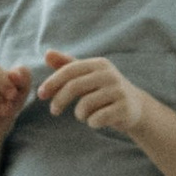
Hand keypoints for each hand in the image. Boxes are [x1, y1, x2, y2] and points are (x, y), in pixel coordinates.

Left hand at [40, 51, 154, 142]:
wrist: (135, 106)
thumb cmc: (104, 90)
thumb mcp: (87, 76)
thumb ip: (67, 65)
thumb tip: (47, 54)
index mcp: (99, 64)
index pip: (69, 71)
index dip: (52, 82)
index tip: (41, 95)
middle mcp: (109, 75)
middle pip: (74, 87)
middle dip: (59, 100)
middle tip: (53, 111)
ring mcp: (118, 91)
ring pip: (85, 105)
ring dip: (79, 114)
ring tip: (84, 115)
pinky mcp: (124, 108)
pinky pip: (97, 119)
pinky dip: (91, 122)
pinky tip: (96, 121)